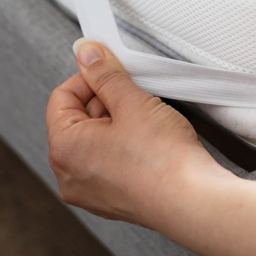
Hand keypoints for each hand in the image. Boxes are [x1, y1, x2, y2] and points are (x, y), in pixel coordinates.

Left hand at [45, 39, 230, 226]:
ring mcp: (90, 192)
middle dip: (104, 101)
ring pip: (93, 142)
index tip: (109, 69)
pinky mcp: (112, 200)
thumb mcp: (132, 101)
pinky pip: (107, 163)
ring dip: (115, 123)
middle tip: (133, 94)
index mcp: (63, 148)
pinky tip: (147, 141)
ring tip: (145, 119)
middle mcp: (69, 175)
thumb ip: (105, 74)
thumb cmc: (163, 160)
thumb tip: (87, 55)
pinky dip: (123, 147)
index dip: (88, 77)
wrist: (193, 200)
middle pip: (76, 120)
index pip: (61, 97)